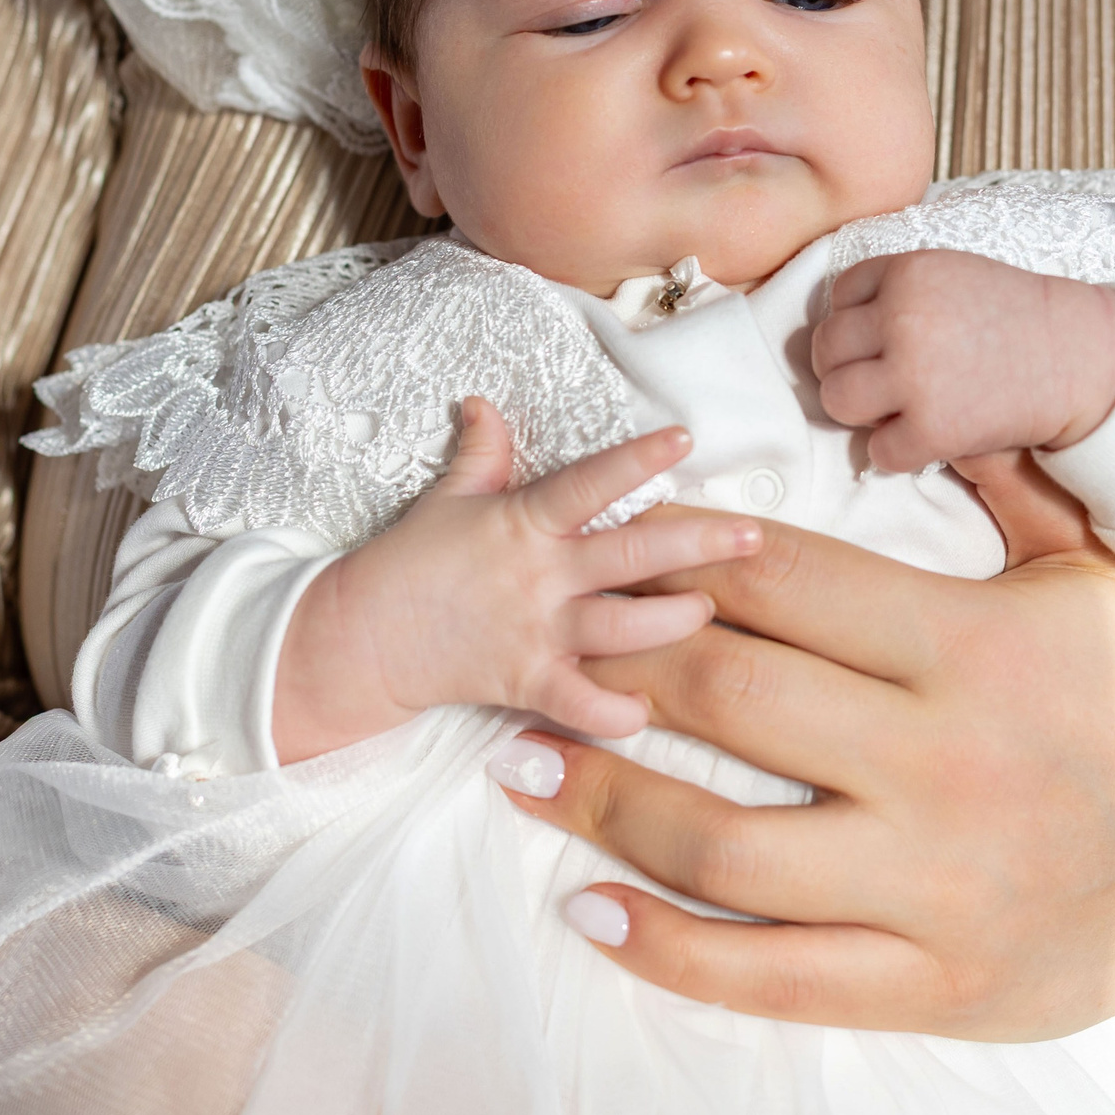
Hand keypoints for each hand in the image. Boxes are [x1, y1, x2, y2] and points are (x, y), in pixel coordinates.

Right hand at [270, 399, 758, 761]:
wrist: (362, 637)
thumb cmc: (410, 562)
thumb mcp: (448, 498)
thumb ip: (482, 453)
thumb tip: (485, 403)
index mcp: (524, 521)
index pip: (589, 482)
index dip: (637, 459)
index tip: (684, 437)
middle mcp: (540, 575)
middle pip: (632, 554)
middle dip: (699, 544)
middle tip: (753, 536)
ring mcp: (536, 632)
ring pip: (623, 627)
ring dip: (674, 621)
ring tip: (709, 609)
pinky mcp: (526, 683)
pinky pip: (583, 703)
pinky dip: (618, 712)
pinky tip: (652, 709)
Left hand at [501, 522, 1114, 1035]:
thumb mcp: (1099, 572)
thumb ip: (1002, 488)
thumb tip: (920, 406)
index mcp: (974, 643)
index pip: (784, 583)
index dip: (677, 557)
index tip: (612, 546)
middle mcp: (944, 760)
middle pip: (730, 695)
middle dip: (609, 664)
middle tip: (532, 647)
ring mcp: (936, 882)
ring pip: (725, 842)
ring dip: (602, 802)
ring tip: (520, 769)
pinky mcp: (937, 981)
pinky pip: (773, 973)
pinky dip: (668, 948)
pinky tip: (593, 909)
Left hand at [810, 251, 1114, 472]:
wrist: (1079, 358)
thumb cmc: (1012, 317)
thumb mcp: (950, 273)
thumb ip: (892, 288)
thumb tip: (825, 325)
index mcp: (906, 271)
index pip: (837, 298)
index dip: (859, 324)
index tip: (891, 338)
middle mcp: (903, 319)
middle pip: (824, 351)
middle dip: (850, 367)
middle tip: (888, 380)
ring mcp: (915, 375)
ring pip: (837, 400)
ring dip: (863, 410)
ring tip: (900, 407)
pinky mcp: (932, 429)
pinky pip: (877, 451)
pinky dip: (899, 452)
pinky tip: (930, 435)